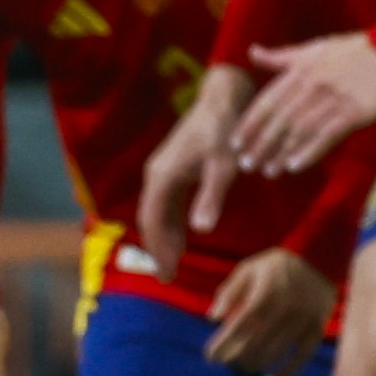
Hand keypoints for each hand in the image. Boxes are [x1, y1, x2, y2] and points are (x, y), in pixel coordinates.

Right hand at [138, 64, 251, 275]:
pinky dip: (171, 222)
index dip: (158, 249)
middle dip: (158, 249)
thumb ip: (211, 198)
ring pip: (156, 212)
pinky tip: (183, 236)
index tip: (167, 274)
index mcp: (163, 176)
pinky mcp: (172, 168)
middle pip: (150, 219)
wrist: (222, 99)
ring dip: (164, 237)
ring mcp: (162, 170)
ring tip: (174, 263)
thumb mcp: (223, 166)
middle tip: (168, 277)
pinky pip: (165, 202)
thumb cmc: (225, 130)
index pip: (153, 221)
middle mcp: (156, 174)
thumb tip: (202, 231)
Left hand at [204, 249, 334, 374]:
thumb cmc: (276, 266)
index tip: (210, 357)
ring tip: (246, 365)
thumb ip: (229, 292)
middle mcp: (284, 309)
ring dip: (257, 363)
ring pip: (275, 352)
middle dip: (237, 356)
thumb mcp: (248, 269)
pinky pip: (302, 356)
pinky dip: (288, 371)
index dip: (223, 345)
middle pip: (255, 343)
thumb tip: (212, 318)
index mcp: (264, 293)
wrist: (319, 259)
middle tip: (227, 362)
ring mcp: (302, 321)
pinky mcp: (317, 329)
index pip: (239, 327)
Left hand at [230, 35, 375, 180]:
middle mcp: (312, 86)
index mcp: (300, 71)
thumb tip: (252, 52)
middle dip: (260, 144)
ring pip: (300, 131)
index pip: (267, 101)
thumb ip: (281, 57)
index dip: (249, 123)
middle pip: (279, 121)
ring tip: (267, 171)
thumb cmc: (354, 49)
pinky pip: (327, 135)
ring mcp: (333, 100)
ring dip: (281, 153)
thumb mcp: (314, 48)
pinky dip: (309, 151)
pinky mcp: (354, 113)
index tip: (235, 143)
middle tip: (246, 165)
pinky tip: (295, 166)